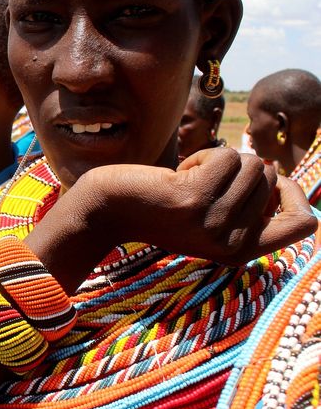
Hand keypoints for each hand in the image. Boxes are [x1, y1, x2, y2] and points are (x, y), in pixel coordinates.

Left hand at [83, 147, 316, 265]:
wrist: (108, 210)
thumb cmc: (160, 207)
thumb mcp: (209, 216)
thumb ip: (245, 204)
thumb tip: (277, 173)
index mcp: (239, 253)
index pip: (304, 224)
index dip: (294, 194)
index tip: (270, 180)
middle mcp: (231, 243)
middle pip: (270, 180)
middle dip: (240, 168)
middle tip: (202, 183)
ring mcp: (213, 222)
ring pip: (251, 164)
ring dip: (220, 160)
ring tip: (189, 179)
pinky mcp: (194, 198)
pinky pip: (226, 156)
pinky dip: (203, 155)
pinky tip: (177, 173)